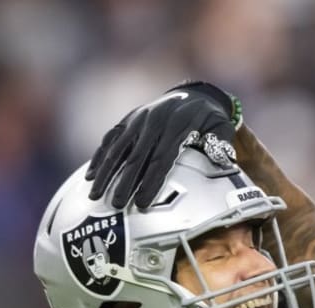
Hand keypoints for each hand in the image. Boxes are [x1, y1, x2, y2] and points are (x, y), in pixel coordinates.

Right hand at [86, 80, 241, 208]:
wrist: (195, 95)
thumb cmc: (210, 121)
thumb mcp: (222, 128)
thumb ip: (221, 146)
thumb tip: (223, 165)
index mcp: (178, 126)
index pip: (162, 159)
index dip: (151, 182)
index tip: (143, 203)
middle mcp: (154, 121)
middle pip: (137, 157)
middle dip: (125, 182)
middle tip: (116, 205)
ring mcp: (138, 119)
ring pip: (118, 148)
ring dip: (106, 172)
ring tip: (95, 195)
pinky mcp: (128, 119)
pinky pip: (111, 139)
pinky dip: (100, 157)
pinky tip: (91, 176)